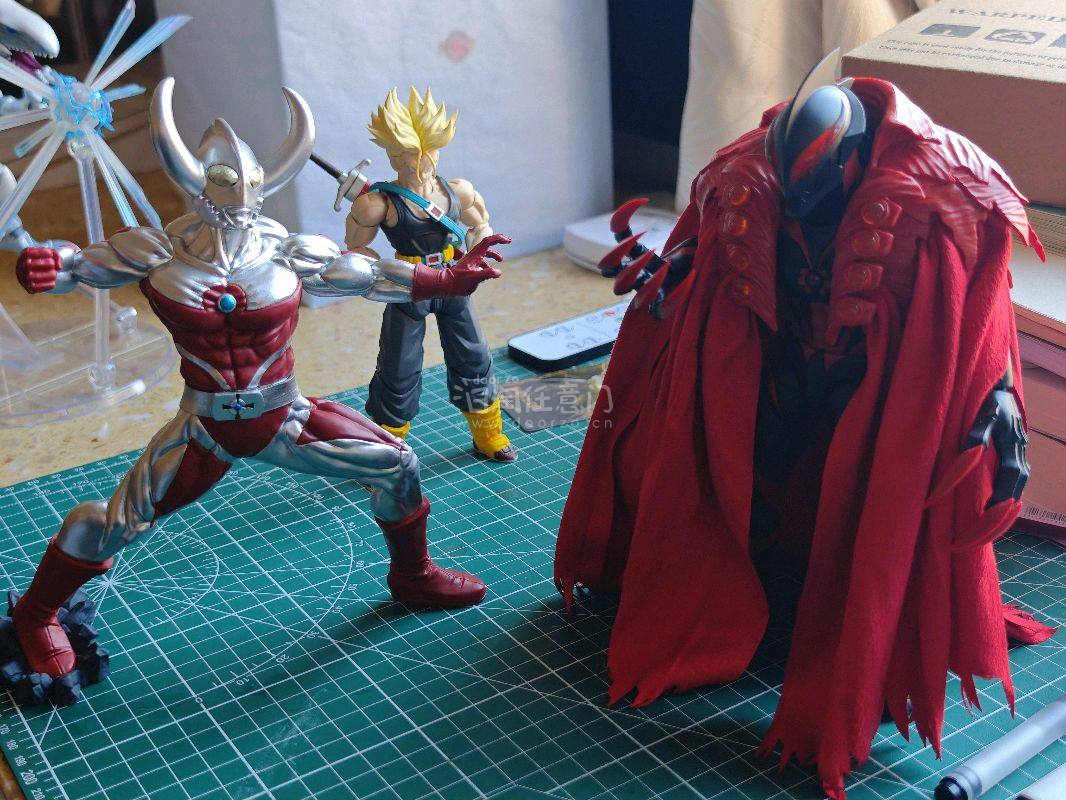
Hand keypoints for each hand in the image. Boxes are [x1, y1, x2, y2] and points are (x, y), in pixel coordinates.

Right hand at [16, 246, 61, 293]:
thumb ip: (56, 255)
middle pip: (29, 265)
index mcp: (24, 255)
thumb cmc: (45, 260)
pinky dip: (47, 285)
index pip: (28, 252)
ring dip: (48, 275)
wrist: (39, 273)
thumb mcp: (50, 254)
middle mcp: (21, 266)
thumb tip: (59, 267)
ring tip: (54, 273)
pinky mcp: (29, 288)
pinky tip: (53, 282)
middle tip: (53, 265)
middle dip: (46, 264)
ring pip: (32, 277)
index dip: (42, 252)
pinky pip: (36, 288)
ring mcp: (23, 278)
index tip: (51, 254)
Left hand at [411, 234, 509, 300]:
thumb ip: (487, 274)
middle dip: (497, 243)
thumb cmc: (458, 282)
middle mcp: (473, 256)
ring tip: (500, 260)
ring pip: (484, 254)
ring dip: (493, 255)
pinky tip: (489, 272)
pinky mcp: (470, 268)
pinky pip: (481, 263)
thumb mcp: (474, 278)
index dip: (498, 239)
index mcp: (475, 255)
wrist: (445, 285)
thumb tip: (499, 272)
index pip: (487, 242)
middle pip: (487, 245)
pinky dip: (487, 266)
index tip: (507, 240)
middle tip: (507, 242)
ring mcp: (471, 262)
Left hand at [966, 386, 1028, 505]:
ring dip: (1010, 495)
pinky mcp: (1014, 448)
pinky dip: (1010, 486)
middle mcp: (1019, 448)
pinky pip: (1015, 472)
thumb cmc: (989, 400)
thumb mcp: (984, 413)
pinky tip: (1000, 496)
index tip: (992, 508)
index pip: (1011, 473)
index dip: (1003, 491)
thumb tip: (975, 450)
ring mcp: (1019, 448)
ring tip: (997, 514)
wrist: (1000, 386)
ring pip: (1020, 478)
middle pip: (1019, 480)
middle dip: (1008, 500)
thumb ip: (979, 431)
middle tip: (992, 519)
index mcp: (1013, 442)